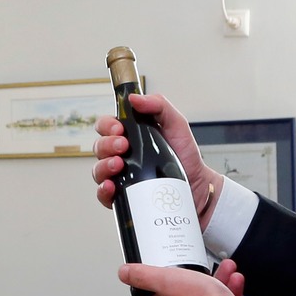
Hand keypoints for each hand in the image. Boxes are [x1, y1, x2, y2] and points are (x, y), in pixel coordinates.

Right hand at [91, 93, 222, 224]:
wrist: (198, 185)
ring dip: (104, 166)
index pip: (106, 126)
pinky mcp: (123, 196)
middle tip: (124, 146)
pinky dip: (103, 190)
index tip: (120, 129)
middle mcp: (121, 155)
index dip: (107, 126)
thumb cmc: (185, 155)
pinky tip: (112, 186)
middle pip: (99, 147)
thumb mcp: (176, 124)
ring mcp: (121, 177)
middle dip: (107, 144)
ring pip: (98, 170)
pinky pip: (104, 195)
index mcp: (130, 136)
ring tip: (119, 165)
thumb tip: (134, 98)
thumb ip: (159, 105)